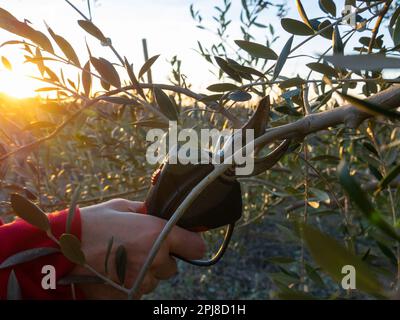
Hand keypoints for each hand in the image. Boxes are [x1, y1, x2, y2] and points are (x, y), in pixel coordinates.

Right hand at [71, 199, 205, 298]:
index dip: (190, 243)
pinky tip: (113, 271)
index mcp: (159, 235)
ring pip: (154, 280)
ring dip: (145, 272)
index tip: (183, 242)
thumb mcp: (123, 207)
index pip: (196, 247)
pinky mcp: (127, 297)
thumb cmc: (92, 223)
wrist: (60, 249)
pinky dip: (130, 283)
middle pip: (172, 266)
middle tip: (139, 248)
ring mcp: (141, 282)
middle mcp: (155, 261)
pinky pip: (138, 290)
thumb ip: (148, 212)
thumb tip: (160, 213)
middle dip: (161, 258)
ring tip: (120, 259)